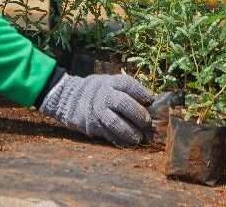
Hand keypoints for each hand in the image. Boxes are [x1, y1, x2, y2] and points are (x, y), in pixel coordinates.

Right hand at [38, 72, 152, 146]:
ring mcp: (97, 110)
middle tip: (147, 123)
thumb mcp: (113, 85)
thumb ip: (131, 94)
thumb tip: (153, 109)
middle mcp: (104, 95)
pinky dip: (121, 141)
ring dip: (129, 132)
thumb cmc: (103, 92)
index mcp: (111, 82)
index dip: (141, 93)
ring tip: (138, 138)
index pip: (128, 85)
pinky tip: (129, 143)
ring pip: (115, 122)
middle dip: (138, 115)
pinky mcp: (93, 125)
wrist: (73, 99)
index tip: (150, 101)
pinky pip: (108, 135)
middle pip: (123, 103)